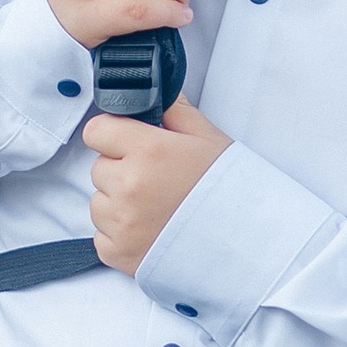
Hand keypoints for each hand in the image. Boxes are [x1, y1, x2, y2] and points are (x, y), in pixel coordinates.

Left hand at [82, 100, 229, 275]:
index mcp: (148, 151)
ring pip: (98, 203)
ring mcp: (122, 222)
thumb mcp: (209, 140)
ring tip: (156, 209)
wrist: (249, 244)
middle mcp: (129, 185)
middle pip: (99, 168)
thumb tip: (158, 93)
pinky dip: (120, 235)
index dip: (114, 135)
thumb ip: (176, 111)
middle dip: (121, 171)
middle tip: (156, 182)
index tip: (130, 145)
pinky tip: (151, 231)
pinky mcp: (119, 253)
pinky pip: (102, 237)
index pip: (97, 130)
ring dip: (118, 204)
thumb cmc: (230, 192)